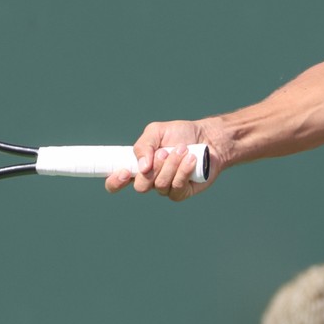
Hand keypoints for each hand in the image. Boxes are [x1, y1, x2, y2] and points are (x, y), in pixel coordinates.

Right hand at [104, 120, 218, 200]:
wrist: (208, 138)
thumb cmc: (180, 134)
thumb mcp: (157, 131)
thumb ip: (143, 145)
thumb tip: (141, 166)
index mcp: (138, 166)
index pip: (116, 181)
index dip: (115, 181)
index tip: (124, 172)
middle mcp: (150, 180)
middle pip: (140, 186)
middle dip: (154, 167)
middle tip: (165, 152)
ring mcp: (165, 188)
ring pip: (160, 185)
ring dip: (171, 165)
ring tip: (183, 149)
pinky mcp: (181, 192)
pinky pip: (176, 187)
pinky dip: (183, 170)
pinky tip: (191, 159)